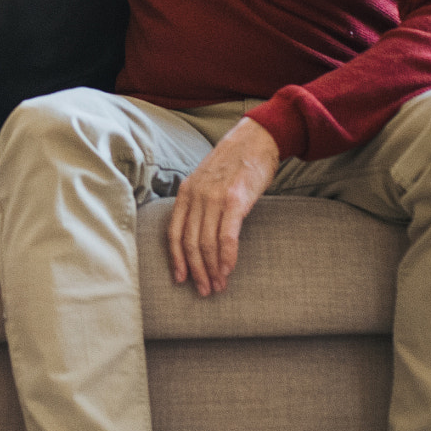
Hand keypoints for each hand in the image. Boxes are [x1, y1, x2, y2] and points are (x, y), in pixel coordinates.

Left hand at [166, 117, 278, 296]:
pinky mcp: (236, 200)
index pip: (173, 233)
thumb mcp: (206, 180)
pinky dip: (226, 257)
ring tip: (218, 286)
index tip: (180, 279)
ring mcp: (215, 198)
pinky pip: (227, 236)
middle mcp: (196, 196)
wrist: (256, 138)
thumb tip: (199, 233)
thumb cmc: (234, 162)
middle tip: (204, 291)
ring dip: (212, 269)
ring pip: (207, 243)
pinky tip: (228, 270)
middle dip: (195, 271)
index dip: (176, 259)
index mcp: (185, 192)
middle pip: (189, 243)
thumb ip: (199, 203)